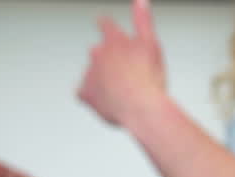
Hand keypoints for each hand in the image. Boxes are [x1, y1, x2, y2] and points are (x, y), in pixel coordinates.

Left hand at [78, 0, 168, 128]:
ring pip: (94, 74)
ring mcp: (88, 72)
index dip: (106, 26)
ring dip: (103, 80)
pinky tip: (108, 102)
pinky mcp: (83, 92)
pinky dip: (94, 97)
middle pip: (98, 52)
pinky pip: (85, 93)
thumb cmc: (149, 77)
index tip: (105, 26)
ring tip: (122, 92)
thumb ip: (143, 20)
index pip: (104, 23)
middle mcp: (97, 52)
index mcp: (114, 38)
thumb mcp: (151, 44)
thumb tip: (140, 0)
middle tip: (125, 74)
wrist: (140, 108)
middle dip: (109, 61)